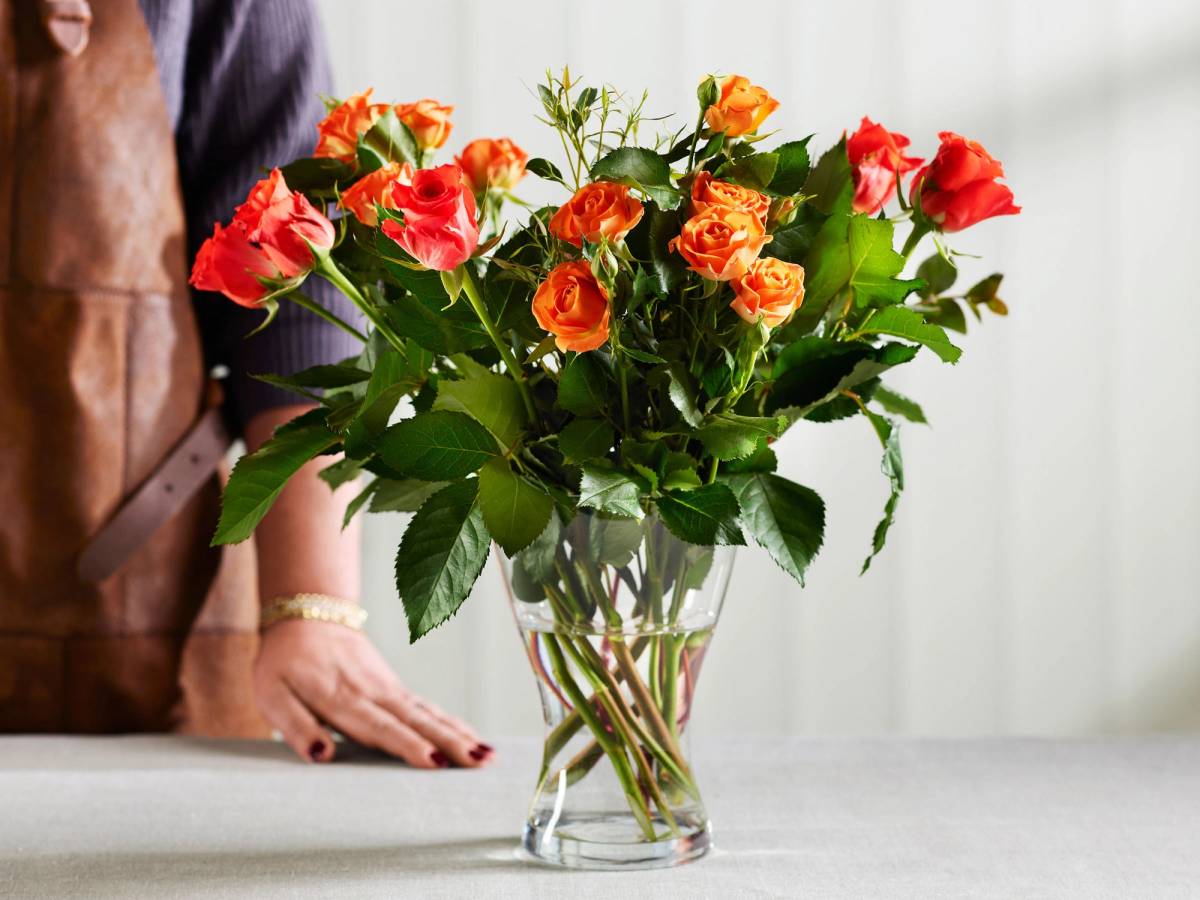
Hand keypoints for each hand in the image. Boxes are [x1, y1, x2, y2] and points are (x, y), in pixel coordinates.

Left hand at [253, 619, 493, 768]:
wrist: (307, 617)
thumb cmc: (284, 663)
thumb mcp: (272, 694)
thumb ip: (295, 725)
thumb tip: (321, 755)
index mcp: (341, 698)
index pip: (379, 726)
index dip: (407, 745)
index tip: (433, 761)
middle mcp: (374, 693)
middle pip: (416, 721)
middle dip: (449, 743)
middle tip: (478, 763)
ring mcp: (389, 689)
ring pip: (429, 714)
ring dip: (459, 735)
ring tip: (488, 756)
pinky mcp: (396, 689)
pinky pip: (429, 709)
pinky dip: (454, 724)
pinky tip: (475, 740)